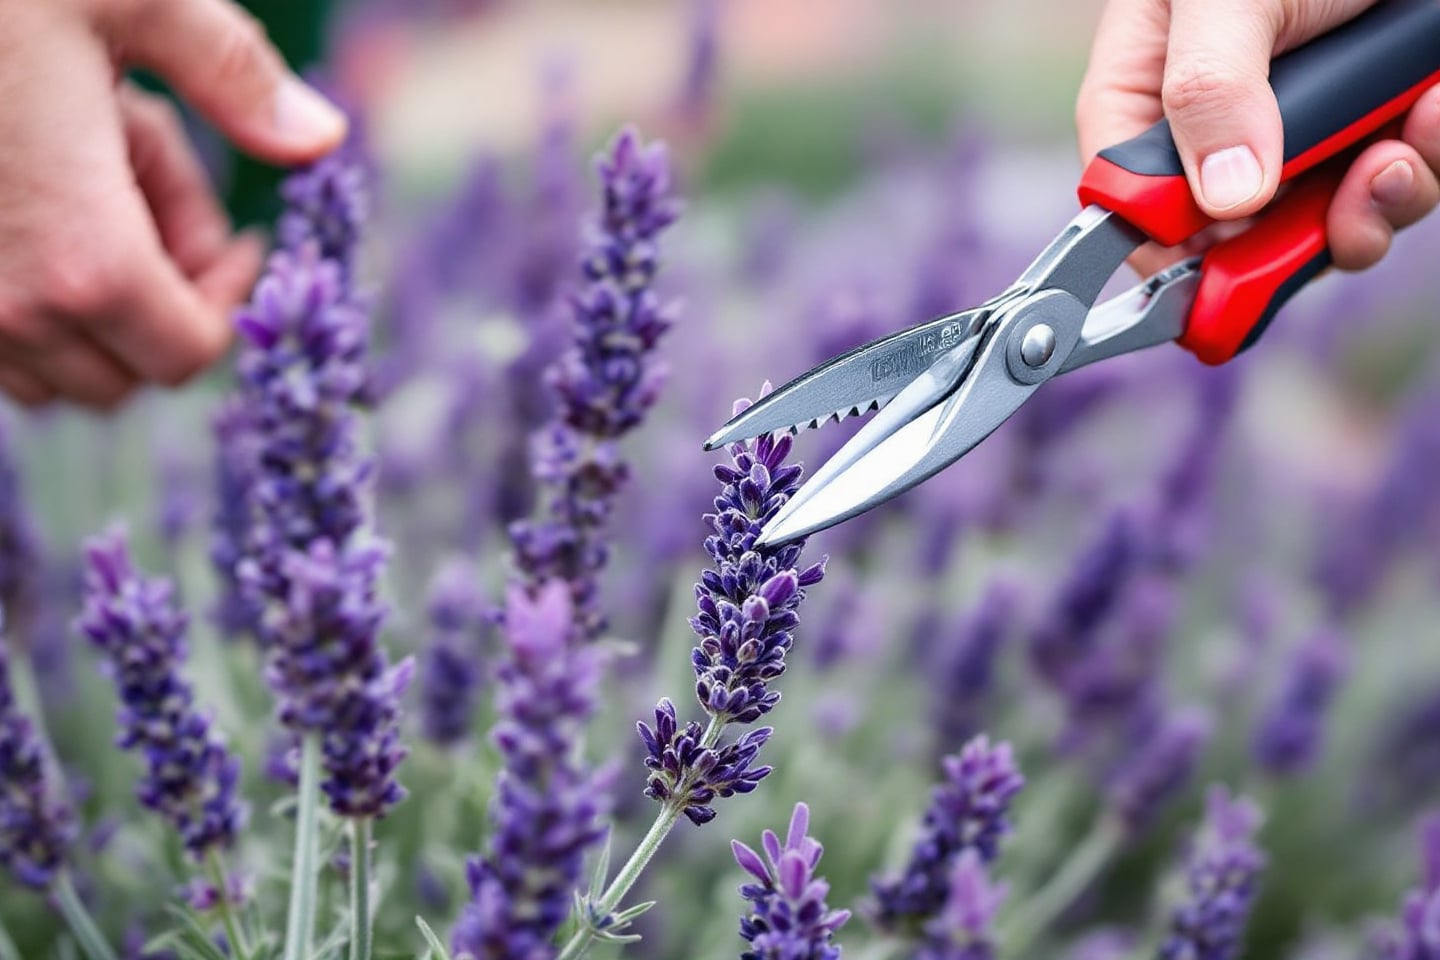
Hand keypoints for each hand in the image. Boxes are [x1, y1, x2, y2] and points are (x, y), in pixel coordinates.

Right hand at [0, 0, 347, 409]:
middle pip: (125, 372)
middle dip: (167, 299)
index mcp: (83, 258)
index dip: (228, 301)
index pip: (188, 354)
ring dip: (97, 299)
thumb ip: (237, 77)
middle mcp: (5, 308)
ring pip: (50, 366)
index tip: (239, 239)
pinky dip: (30, 296)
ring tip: (92, 177)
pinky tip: (33, 193)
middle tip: (161, 195)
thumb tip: (323, 138)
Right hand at [1076, 0, 1439, 277]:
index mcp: (1152, 80)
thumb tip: (1222, 200)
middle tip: (1334, 225)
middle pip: (1230, 230)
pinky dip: (1427, 160)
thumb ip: (1211, 90)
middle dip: (1292, 240)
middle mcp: (1224, 117)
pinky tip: (1433, 109)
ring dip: (1375, 203)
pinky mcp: (1379, 125)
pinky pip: (1399, 182)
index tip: (1203, 283)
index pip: (1124, 192)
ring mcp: (1306, 127)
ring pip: (1322, 220)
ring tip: (1404, 145)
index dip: (1159, 248)